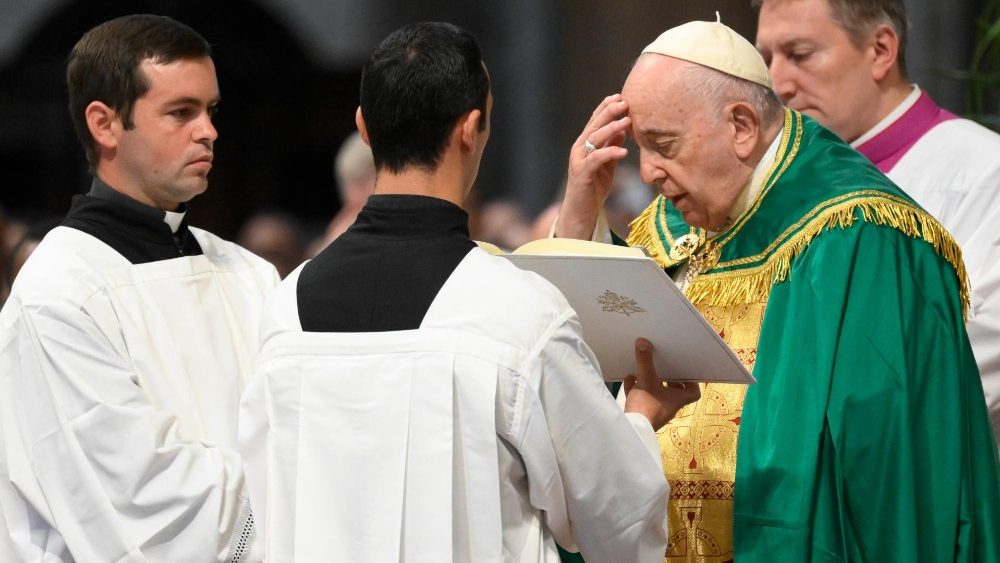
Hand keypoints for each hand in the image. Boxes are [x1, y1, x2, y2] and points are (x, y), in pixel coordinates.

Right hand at [555, 94, 630, 239]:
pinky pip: (596, 159)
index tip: (621, 97)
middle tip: (624, 102)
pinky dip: (609, 153)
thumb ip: (612, 146)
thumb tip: (623, 128)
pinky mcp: (581, 173)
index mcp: (585, 144)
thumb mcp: (607, 164)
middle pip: (594, 125)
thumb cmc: (594, 187)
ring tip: (627, 122)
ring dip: (611, 128)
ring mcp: (579, 160)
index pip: (595, 120)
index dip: (606, 107)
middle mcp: (580, 148)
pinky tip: (623, 151)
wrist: (581, 211)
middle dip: (609, 112)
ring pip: (594, 138)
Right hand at [623, 338, 700, 429]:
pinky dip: (637, 388)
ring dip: (652, 383)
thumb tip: (643, 342)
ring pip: (658, 395)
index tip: (686, 372)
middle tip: (665, 368)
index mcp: (677, 399)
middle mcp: (669, 406)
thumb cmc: (646, 406)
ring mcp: (656, 411)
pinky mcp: (643, 414)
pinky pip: (642, 398)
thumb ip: (645, 361)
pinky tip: (629, 379)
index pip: (693, 392)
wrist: (631, 429)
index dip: (692, 382)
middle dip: (668, 379)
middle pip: (674, 392)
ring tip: (645, 371)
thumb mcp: (646, 379)